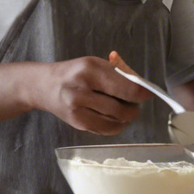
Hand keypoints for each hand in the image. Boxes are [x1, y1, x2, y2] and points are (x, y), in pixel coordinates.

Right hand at [33, 56, 151, 135]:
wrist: (43, 86)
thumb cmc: (75, 73)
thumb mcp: (96, 64)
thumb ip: (121, 73)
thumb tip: (144, 86)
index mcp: (90, 71)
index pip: (127, 88)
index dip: (143, 94)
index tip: (149, 93)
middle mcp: (82, 91)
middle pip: (124, 109)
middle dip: (134, 107)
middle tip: (133, 101)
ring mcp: (78, 110)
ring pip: (117, 122)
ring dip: (126, 117)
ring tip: (122, 107)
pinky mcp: (77, 124)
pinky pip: (107, 130)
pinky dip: (116, 125)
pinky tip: (113, 117)